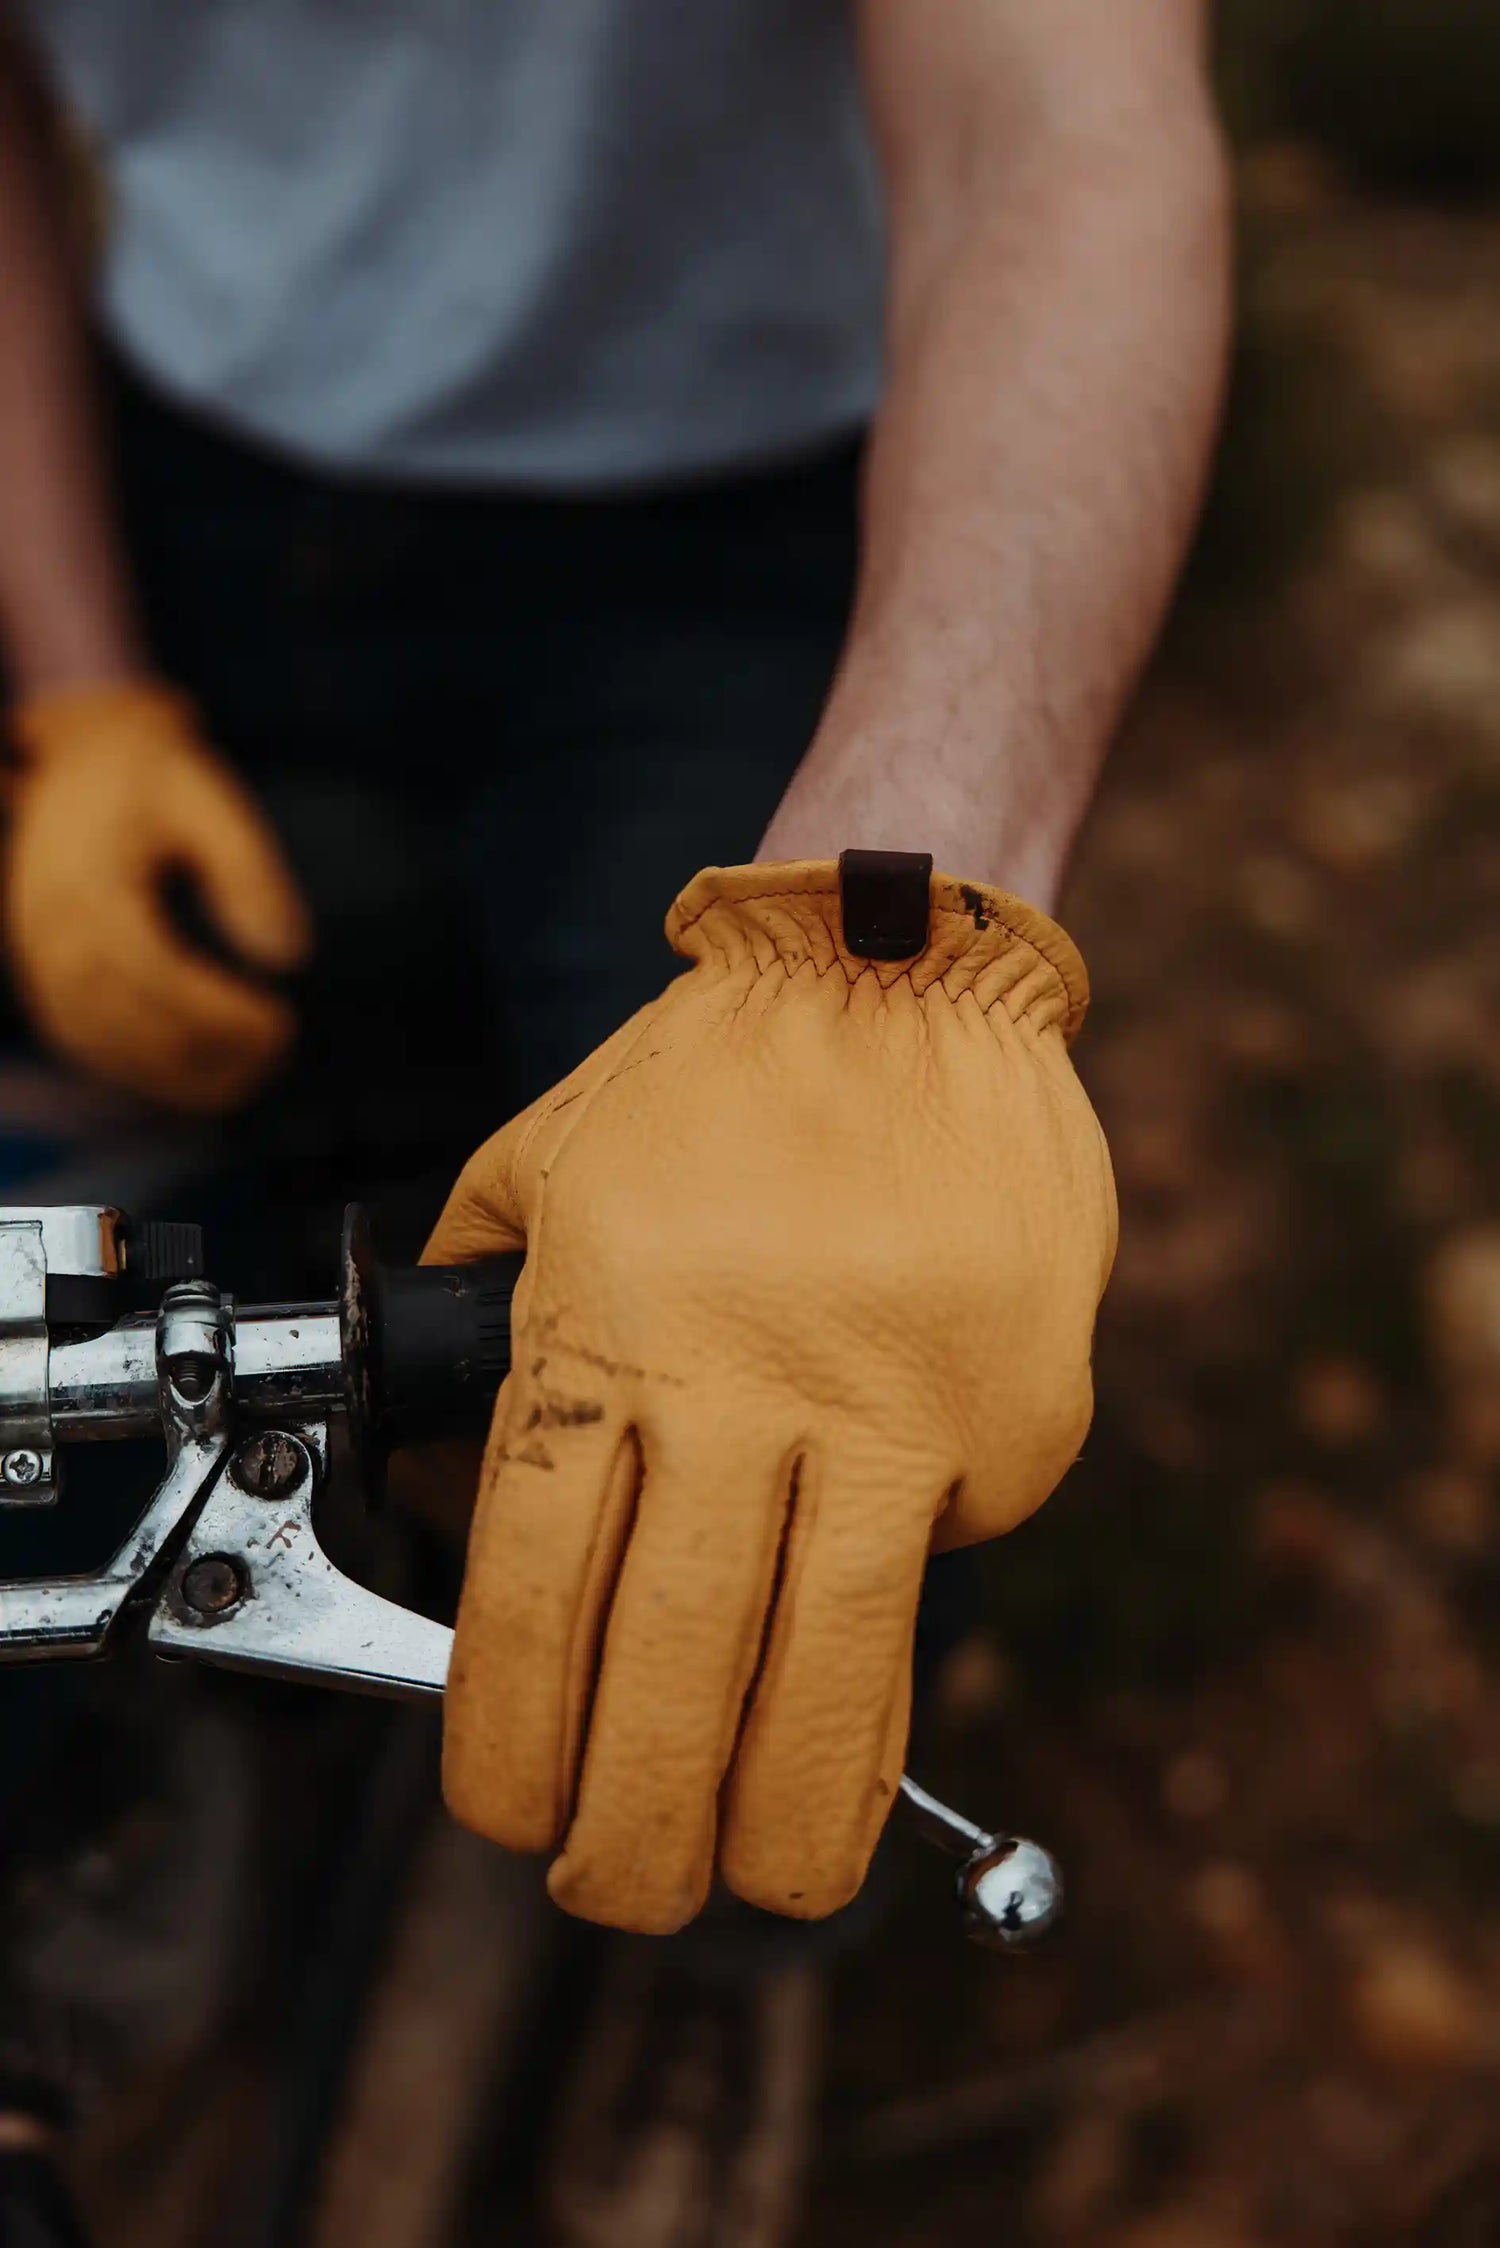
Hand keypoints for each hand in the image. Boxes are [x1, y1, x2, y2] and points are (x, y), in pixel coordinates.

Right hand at [4, 681, 311, 1112]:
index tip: (280, 1023)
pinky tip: (206, 1076)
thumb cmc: (155, 779)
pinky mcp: (46, 976)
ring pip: (101, 1043)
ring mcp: (41, 957)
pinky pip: (86, 1042)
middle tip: (280, 1050)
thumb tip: (290, 954)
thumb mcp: (209, 801)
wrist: (82, 761)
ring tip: (254, 1075)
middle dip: (206, 1050)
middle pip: (124, 1017)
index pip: (151, 970)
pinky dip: (144, 1072)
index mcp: (90, 882)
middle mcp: (52, 928)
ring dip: (178, 1076)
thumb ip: (249, 871)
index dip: (216, 1011)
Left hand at [427, 859, 1115, 1934]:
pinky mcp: (1021, 1420)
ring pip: (834, 1676)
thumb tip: (465, 1510)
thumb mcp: (541, 1176)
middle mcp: (748, 1384)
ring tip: (759, 1884)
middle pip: (680, 1676)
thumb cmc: (708, 1081)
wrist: (899, 968)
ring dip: (787, 1819)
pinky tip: (869, 1583)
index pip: (535, 1598)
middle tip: (625, 1892)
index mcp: (606, 1329)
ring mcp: (903, 1409)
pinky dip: (903, 1604)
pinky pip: (951, 1559)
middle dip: (642, 1833)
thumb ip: (490, 1338)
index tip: (514, 1816)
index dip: (516, 1745)